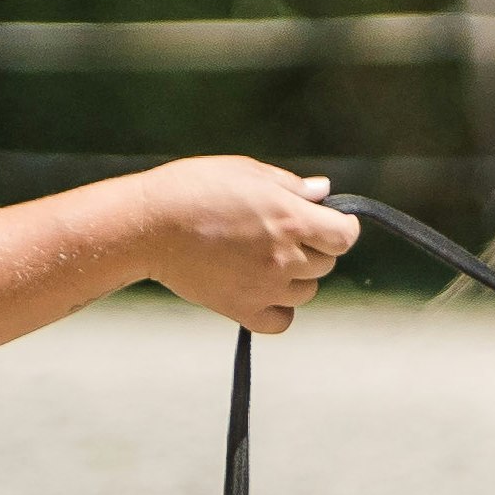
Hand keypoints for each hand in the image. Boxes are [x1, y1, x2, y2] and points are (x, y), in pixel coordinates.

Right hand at [129, 157, 359, 330]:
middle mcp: (285, 257)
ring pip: (306, 292)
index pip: (345, 236)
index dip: (339, 228)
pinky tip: (262, 290)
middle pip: (326, 263)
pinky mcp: (242, 309)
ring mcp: (265, 287)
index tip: (325, 222)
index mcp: (291, 219)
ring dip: (295, 278)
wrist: (148, 225)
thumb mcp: (248, 173)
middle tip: (278, 234)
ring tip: (261, 258)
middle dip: (312, 248)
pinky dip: (278, 310)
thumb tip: (324, 194)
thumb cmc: (194, 188)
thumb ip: (291, 186)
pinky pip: (281, 321)